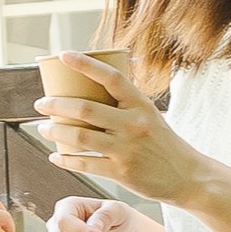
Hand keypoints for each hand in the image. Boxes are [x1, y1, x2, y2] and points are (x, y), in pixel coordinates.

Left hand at [34, 49, 199, 200]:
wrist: (189, 176)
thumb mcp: (151, 116)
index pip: (111, 77)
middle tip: (41, 103)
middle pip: (85, 109)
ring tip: (43, 128)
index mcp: (141, 105)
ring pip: (80, 136)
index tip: (63, 55)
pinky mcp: (122, 172)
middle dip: (56, 104)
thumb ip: (126, 104)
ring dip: (54, 131)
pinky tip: (55, 157)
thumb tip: (92, 87)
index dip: (86, 64)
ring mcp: (127, 149)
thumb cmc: (165, 144)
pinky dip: (65, 160)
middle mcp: (134, 124)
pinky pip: (85, 164)